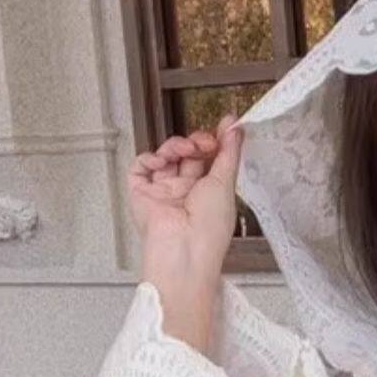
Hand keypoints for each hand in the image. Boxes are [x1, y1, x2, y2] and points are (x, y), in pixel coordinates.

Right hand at [127, 114, 243, 289]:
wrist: (184, 249)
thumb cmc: (209, 228)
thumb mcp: (226, 182)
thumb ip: (229, 152)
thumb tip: (236, 128)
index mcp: (209, 193)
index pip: (210, 160)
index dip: (215, 142)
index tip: (225, 127)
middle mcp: (186, 192)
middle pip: (187, 155)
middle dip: (196, 142)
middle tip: (204, 143)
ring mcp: (163, 193)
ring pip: (165, 157)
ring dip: (175, 147)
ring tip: (185, 150)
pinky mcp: (142, 194)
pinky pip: (141, 167)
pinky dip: (150, 159)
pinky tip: (161, 162)